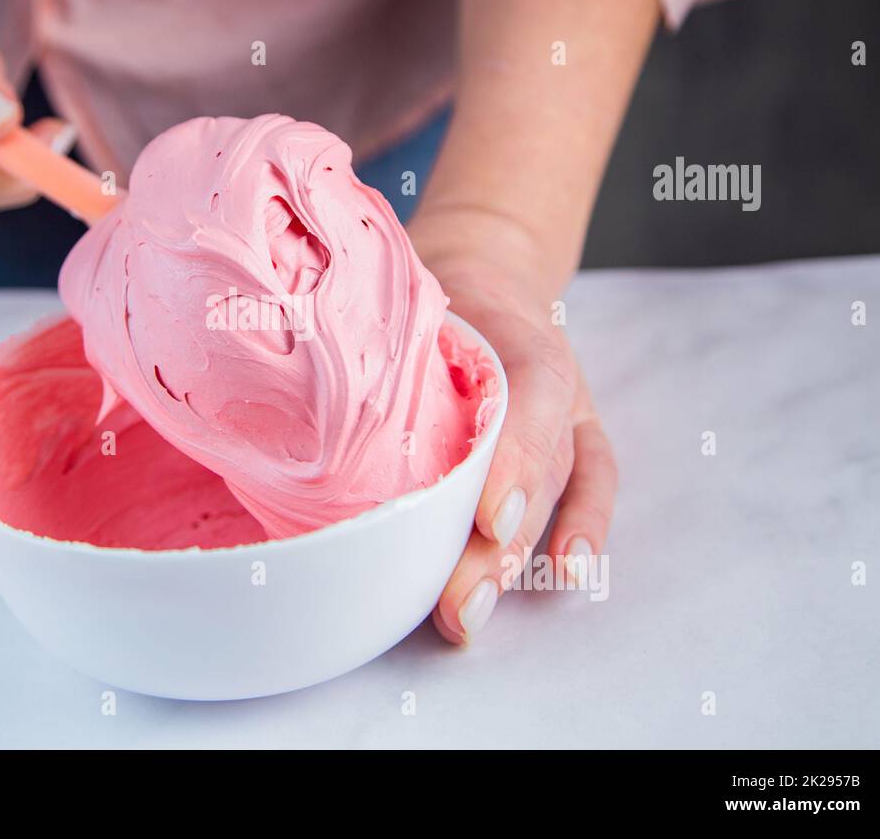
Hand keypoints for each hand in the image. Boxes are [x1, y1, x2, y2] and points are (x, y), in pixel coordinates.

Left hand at [412, 222, 617, 643]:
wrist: (489, 268)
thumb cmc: (436, 290)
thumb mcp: (405, 290)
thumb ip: (371, 329)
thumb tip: (286, 378)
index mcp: (510, 328)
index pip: (531, 393)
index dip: (514, 458)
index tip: (487, 516)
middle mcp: (553, 373)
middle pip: (540, 464)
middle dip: (500, 543)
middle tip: (458, 601)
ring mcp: (570, 409)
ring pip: (559, 487)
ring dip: (520, 557)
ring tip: (473, 610)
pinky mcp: (576, 436)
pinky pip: (593, 485)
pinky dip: (584, 530)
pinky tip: (565, 578)